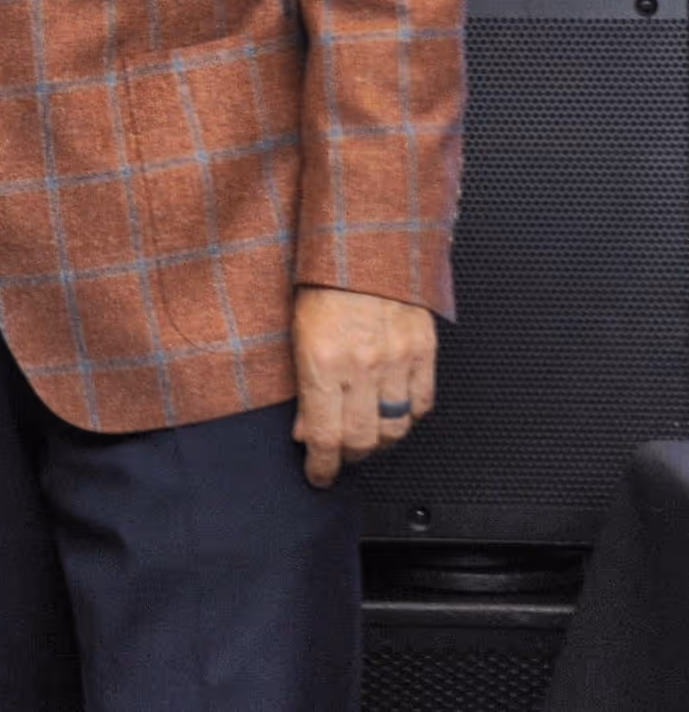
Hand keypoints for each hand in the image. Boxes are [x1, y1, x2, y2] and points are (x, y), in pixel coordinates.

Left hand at [293, 286, 437, 485]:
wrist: (365, 241)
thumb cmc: (322, 278)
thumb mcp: (295, 330)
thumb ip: (301, 382)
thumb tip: (304, 427)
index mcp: (322, 360)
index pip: (323, 436)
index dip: (321, 466)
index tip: (318, 476)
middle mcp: (361, 365)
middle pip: (361, 440)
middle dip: (347, 458)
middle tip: (338, 458)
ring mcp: (397, 361)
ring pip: (395, 428)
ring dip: (379, 442)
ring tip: (366, 440)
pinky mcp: (424, 353)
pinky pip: (423, 404)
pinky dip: (409, 418)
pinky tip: (395, 415)